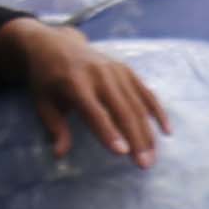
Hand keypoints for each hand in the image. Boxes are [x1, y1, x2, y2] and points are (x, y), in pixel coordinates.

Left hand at [0, 15, 169, 162]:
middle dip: (136, 139)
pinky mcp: (127, 70)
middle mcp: (99, 75)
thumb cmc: (46, 78)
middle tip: (144, 165)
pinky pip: (146, 93)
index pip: (94, 111)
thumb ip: (55, 128)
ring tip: (152, 157)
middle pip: (122, 110)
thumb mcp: (42, 102)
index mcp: (74, 82)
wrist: (55, 44)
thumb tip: (59, 154)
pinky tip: (166, 131)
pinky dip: (158, 112)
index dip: (108, 132)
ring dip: (147, 133)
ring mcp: (116, 71)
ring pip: (137, 105)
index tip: (122, 153)